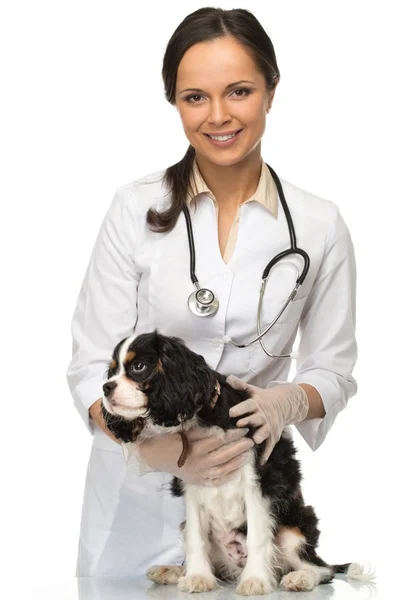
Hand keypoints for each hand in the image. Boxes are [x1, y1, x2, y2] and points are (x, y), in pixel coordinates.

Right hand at [122, 426, 254, 486]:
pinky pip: (215, 482)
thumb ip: (202, 431)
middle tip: (251, 441)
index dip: (233, 435)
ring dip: (237, 462)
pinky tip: (237, 471)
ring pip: (223, 470)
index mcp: (195, 448)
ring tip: (247, 455)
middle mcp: (199, 463)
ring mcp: (199, 474)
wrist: (154, 456)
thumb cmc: (169, 439)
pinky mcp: (197, 481)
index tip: (243, 430)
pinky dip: (227, 477)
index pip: (219, 440)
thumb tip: (221, 428)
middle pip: (224, 455)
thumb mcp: (184, 431)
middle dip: (240, 448)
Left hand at [226, 376, 308, 464]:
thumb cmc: (261, 398)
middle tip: (239, 425)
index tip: (231, 412)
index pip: (248, 405)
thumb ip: (240, 386)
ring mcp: (269, 426)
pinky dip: (266, 454)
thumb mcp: (252, 390)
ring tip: (254, 440)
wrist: (283, 405)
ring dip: (259, 435)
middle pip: (256, 418)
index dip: (240, 409)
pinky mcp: (273, 436)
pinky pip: (270, 446)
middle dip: (248, 421)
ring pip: (264, 431)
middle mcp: (263, 415)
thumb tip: (227, 378)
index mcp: (256, 404)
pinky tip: (261, 462)